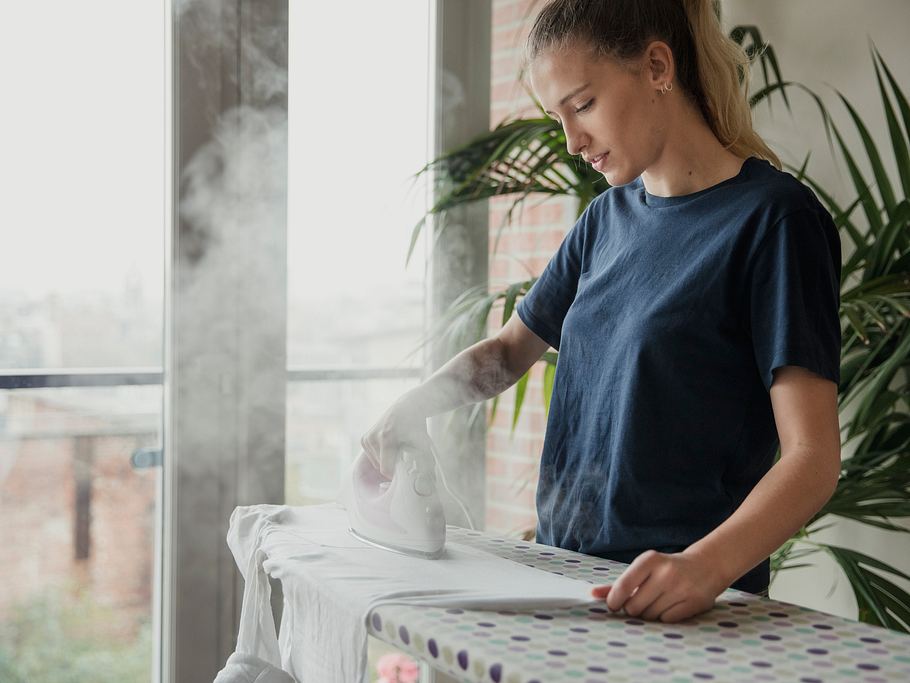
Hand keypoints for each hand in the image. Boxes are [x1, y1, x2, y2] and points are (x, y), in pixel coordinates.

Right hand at [360, 399, 431, 478]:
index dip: (396, 474)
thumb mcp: (423, 443)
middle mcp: (373, 437)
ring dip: (387, 461)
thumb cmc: (416, 426)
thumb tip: (430, 482)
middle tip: (404, 456)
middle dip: (393, 466)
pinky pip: (372, 457)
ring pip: (376, 463)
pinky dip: (381, 456)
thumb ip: (425, 462)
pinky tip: (390, 445)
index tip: (406, 470)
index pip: (385, 470)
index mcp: (386, 438)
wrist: (408, 407)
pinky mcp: (364, 438)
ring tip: (397, 448)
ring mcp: (367, 438)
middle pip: (381, 468)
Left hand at [589, 548, 728, 622]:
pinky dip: (664, 618)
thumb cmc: (665, 569)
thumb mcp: (642, 570)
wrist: (706, 565)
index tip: (614, 605)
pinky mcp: (694, 602)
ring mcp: (681, 588)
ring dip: (648, 614)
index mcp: (650, 560)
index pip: (623, 586)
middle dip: (633, 609)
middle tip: (640, 602)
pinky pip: (666, 621)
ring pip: (650, 616)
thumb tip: (592, 594)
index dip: (614, 600)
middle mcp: (665, 573)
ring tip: (657, 602)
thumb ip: (618, 583)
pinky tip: (670, 607)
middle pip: (634, 607)